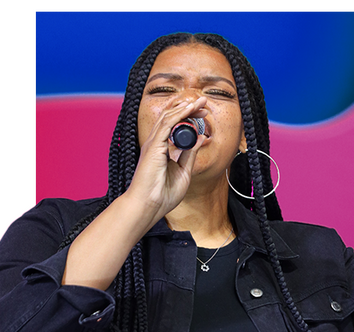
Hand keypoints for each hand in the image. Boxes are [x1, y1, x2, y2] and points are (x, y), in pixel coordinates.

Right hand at [127, 96, 207, 222]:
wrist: (149, 206)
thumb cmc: (162, 195)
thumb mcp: (184, 172)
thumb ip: (190, 154)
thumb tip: (200, 138)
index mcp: (162, 151)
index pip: (174, 127)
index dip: (189, 118)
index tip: (203, 115)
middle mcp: (156, 144)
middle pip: (171, 118)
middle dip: (188, 109)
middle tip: (204, 104)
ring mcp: (153, 144)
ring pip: (169, 117)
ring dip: (185, 107)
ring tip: (200, 103)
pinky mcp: (153, 146)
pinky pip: (167, 124)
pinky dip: (179, 114)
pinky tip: (190, 109)